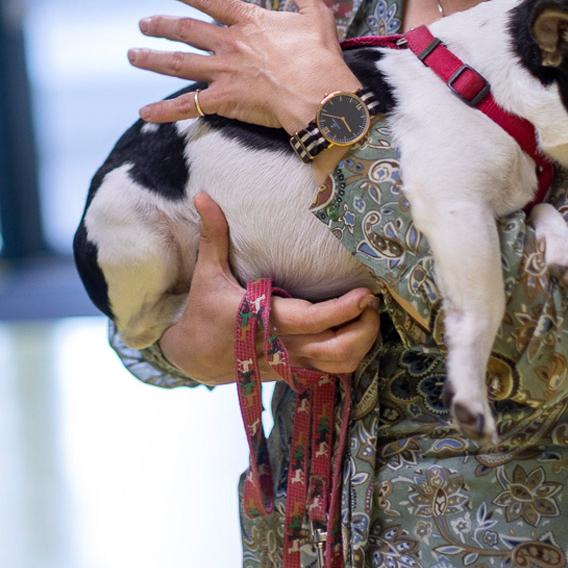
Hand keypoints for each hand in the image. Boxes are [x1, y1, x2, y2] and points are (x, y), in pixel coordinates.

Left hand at [129, 0, 354, 133]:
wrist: (319, 95)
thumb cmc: (320, 55)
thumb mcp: (314, 12)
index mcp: (248, 22)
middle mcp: (230, 44)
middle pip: (186, 31)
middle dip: (160, 26)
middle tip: (142, 24)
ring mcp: (224, 73)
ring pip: (179, 64)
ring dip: (152, 60)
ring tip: (132, 56)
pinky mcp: (224, 101)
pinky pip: (187, 106)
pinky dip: (163, 111)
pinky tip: (143, 111)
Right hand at [158, 193, 380, 384]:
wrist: (194, 358)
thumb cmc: (204, 312)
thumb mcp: (207, 273)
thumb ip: (213, 234)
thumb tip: (202, 196)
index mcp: (263, 319)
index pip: (314, 320)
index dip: (344, 310)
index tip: (366, 294)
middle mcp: (282, 344)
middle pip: (337, 348)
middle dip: (364, 328)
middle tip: (373, 303)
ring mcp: (290, 362)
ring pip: (339, 365)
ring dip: (361, 345)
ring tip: (368, 318)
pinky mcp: (293, 371)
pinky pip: (332, 372)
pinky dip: (350, 356)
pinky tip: (355, 334)